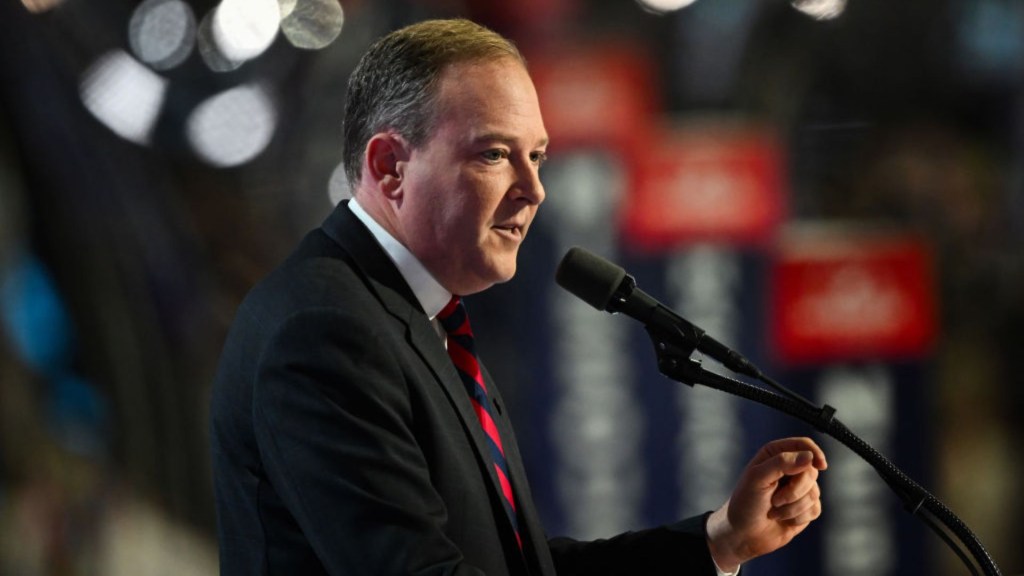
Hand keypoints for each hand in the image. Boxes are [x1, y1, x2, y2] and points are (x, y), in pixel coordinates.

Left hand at [705, 437, 826, 571]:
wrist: (743, 534)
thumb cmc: (745, 503)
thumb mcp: (757, 478)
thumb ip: (781, 463)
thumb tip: (809, 457)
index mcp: (775, 454)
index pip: (803, 445)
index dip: (815, 453)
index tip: (820, 466)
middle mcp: (790, 469)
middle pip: (811, 471)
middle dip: (795, 490)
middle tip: (775, 500)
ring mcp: (799, 489)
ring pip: (814, 492)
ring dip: (793, 507)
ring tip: (774, 511)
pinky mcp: (805, 508)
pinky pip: (815, 509)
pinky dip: (798, 517)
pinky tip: (783, 519)